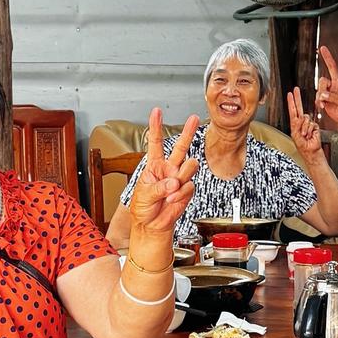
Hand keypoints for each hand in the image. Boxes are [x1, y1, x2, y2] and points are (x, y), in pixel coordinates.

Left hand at [127, 107, 198, 234]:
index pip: (155, 142)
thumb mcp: (143, 195)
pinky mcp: (187, 190)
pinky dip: (180, 194)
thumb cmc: (143, 209)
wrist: (152, 226)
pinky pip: (189, 186)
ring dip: (182, 176)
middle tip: (194, 119)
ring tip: (172, 188)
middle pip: (180, 147)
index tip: (157, 111)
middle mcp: (168, 169)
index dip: (155, 126)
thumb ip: (158, 187)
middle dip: (188, 132)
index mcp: (154, 166)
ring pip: (189, 166)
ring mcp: (179, 178)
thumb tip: (174, 182)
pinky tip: (172, 199)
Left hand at [286, 87, 323, 160]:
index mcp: (295, 124)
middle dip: (297, 98)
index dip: (291, 102)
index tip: (290, 94)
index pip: (292, 110)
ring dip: (304, 128)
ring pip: (306, 118)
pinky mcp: (315, 126)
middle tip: (296, 90)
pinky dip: (310, 130)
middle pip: (299, 107)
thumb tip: (299, 117)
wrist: (311, 151)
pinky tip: (309, 135)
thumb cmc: (302, 146)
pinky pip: (311, 124)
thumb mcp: (295, 135)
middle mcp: (301, 122)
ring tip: (305, 135)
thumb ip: (296, 125)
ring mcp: (308, 123)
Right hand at [315, 46, 337, 134]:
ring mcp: (331, 90)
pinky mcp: (325, 97)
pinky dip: (319, 100)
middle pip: (332, 68)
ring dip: (321, 92)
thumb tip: (323, 94)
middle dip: (327, 58)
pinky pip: (318, 95)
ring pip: (322, 84)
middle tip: (323, 48)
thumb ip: (334, 98)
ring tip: (324, 101)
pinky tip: (323, 105)